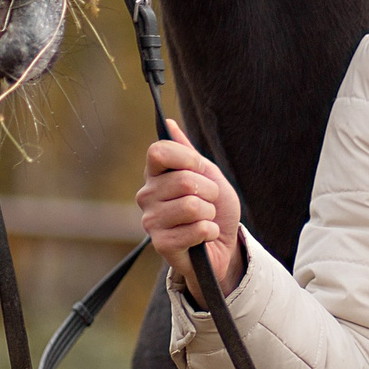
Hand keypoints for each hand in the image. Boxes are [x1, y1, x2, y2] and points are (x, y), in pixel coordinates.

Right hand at [138, 120, 241, 290]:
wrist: (222, 244)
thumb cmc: (214, 207)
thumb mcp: (207, 174)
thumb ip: (188, 152)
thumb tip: (168, 123)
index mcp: (155, 174)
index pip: (159, 151)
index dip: (187, 158)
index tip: (200, 168)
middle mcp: (146, 195)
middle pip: (184, 180)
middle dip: (209, 191)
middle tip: (208, 201)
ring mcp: (151, 221)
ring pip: (192, 206)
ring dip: (210, 213)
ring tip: (205, 219)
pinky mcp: (161, 244)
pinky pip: (198, 229)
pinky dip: (211, 232)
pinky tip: (203, 237)